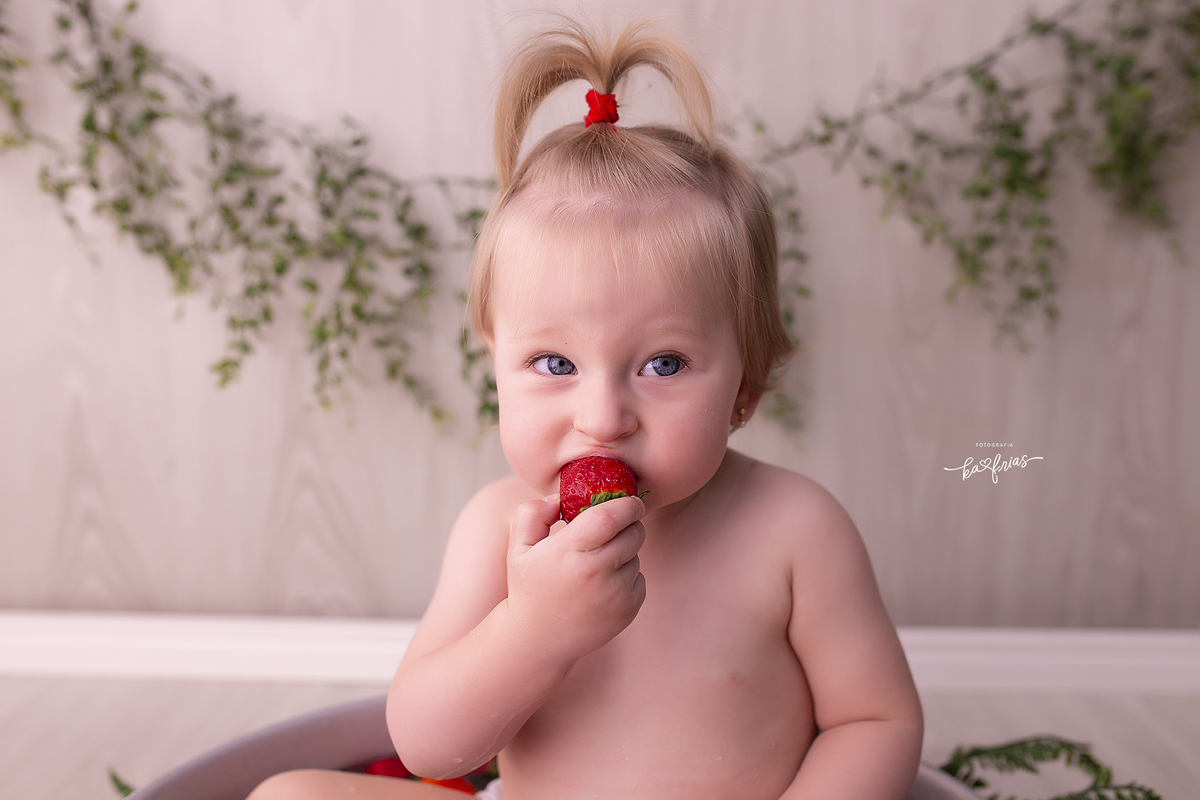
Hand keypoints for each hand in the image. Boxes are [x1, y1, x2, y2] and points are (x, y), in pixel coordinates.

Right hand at [506, 494, 646, 661]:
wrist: (538, 641)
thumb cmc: (529, 588)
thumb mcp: (518, 548)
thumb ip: (533, 514)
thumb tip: (560, 499)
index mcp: (568, 552)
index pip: (611, 516)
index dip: (626, 504)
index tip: (628, 500)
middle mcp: (595, 573)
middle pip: (634, 533)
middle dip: (629, 524)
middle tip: (612, 528)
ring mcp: (615, 594)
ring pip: (637, 555)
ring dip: (624, 551)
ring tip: (596, 563)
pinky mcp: (628, 610)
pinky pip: (639, 578)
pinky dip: (627, 575)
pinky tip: (602, 585)